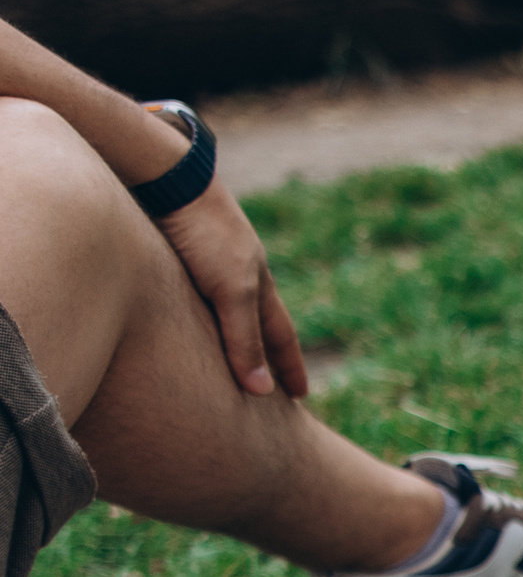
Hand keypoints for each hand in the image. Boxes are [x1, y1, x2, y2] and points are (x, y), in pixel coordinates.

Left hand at [150, 177, 308, 397]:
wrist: (169, 180)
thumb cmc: (207, 235)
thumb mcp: (231, 290)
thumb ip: (244, 339)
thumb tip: (264, 392)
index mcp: (257, 284)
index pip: (280, 336)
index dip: (290, 367)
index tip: (299, 396)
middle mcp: (236, 276)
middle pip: (256, 323)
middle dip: (267, 354)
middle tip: (271, 384)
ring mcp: (208, 264)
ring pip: (225, 311)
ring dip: (232, 335)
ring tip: (230, 357)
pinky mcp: (178, 256)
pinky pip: (192, 299)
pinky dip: (198, 318)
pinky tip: (185, 320)